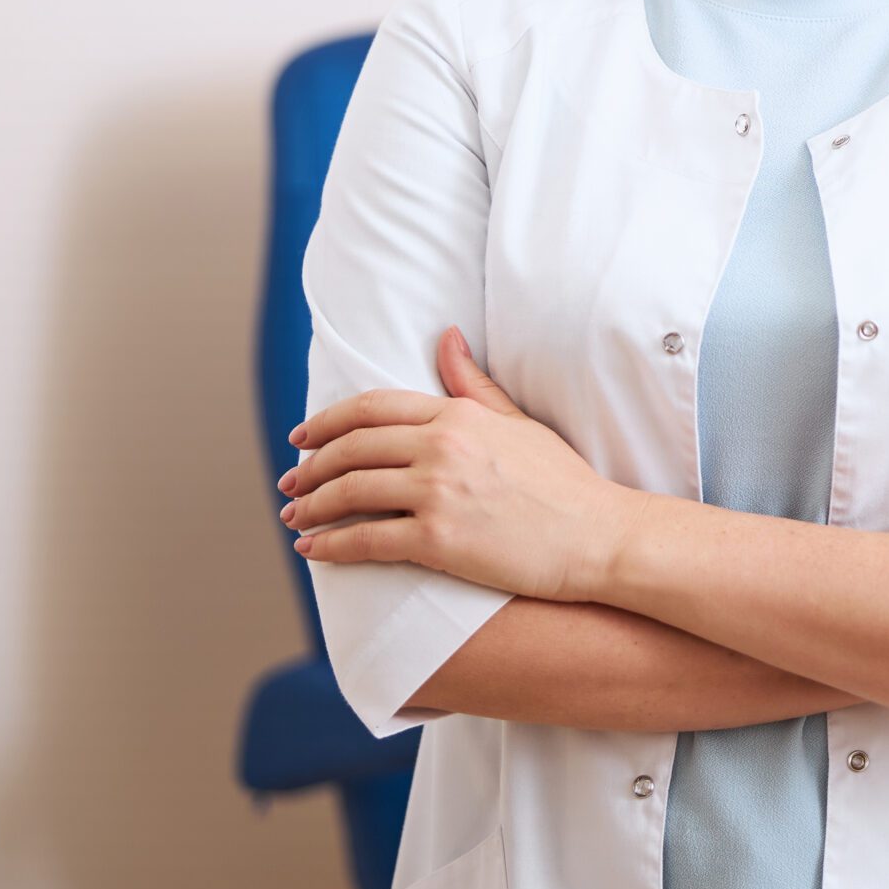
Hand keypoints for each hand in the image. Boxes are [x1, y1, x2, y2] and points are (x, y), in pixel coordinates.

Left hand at [278, 327, 642, 602]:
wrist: (597, 536)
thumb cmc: (564, 482)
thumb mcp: (518, 422)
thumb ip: (474, 384)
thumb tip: (447, 336)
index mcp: (458, 415)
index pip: (371, 408)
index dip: (326, 422)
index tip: (303, 438)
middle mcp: (441, 446)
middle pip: (351, 449)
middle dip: (310, 467)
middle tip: (291, 483)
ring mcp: (437, 492)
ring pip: (348, 493)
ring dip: (311, 506)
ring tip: (295, 517)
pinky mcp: (437, 540)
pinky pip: (365, 540)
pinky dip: (329, 547)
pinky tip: (313, 551)